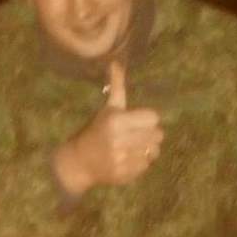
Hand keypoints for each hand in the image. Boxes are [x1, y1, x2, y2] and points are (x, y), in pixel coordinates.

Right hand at [52, 62, 163, 196]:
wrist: (78, 161)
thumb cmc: (96, 131)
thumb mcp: (107, 109)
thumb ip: (117, 88)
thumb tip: (116, 62)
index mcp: (116, 121)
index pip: (153, 118)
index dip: (147, 120)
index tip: (136, 122)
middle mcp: (119, 140)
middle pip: (158, 135)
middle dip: (149, 135)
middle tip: (135, 136)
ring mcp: (122, 159)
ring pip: (154, 152)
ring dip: (146, 150)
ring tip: (132, 148)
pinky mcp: (124, 174)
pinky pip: (146, 166)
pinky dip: (140, 163)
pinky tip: (127, 160)